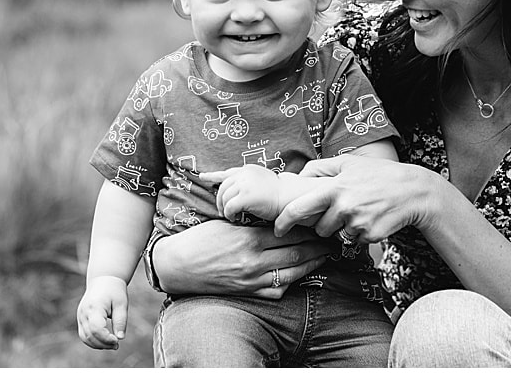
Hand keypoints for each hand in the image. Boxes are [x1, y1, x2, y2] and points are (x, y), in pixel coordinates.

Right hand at [76, 276, 128, 349]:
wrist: (103, 280)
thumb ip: (120, 321)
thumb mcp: (121, 304)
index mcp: (94, 307)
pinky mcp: (80, 319)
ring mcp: (80, 316)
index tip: (117, 341)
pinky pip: (84, 334)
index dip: (106, 338)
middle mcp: (84, 312)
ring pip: (85, 337)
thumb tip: (120, 338)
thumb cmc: (114, 291)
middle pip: (90, 335)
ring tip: (112, 345)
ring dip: (98, 345)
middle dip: (103, 344)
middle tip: (117, 345)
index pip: (96, 328)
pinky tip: (105, 342)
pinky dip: (93, 341)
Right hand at [151, 218, 333, 298]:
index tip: (320, 223)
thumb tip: (280, 217)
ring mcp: (252, 279)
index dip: (309, 229)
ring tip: (325, 256)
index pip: (290, 233)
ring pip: (292, 272)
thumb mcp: (229, 223)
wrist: (177, 265)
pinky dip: (292, 282)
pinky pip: (277, 290)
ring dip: (312, 264)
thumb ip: (254, 223)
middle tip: (332, 240)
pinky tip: (301, 274)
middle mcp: (254, 260)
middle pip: (297, 253)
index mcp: (250, 238)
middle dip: (318, 247)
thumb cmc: (201, 238)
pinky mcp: (248, 293)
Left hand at [201, 166, 282, 221]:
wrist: (290, 198)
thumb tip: (233, 190)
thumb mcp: (260, 182)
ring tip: (231, 216)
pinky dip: (229, 214)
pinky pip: (229, 207)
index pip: (226, 173)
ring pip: (224, 198)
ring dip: (225, 209)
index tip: (202, 176)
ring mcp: (245, 184)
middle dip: (220, 201)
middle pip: (222, 188)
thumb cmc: (278, 194)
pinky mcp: (245, 196)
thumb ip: (247, 182)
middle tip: (222, 212)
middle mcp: (244, 174)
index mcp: (247, 169)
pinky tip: (235, 218)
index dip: (213, 176)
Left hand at [273, 154, 438, 240]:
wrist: (413, 191)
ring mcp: (357, 223)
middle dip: (324, 224)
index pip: (299, 209)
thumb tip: (296, 175)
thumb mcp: (349, 163)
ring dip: (343, 229)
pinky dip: (361, 233)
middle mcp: (344, 207)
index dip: (284, 222)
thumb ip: (321, 168)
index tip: (278, 228)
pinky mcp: (370, 236)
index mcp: (334, 188)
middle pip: (319, 228)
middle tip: (341, 211)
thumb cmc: (379, 174)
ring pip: (337, 235)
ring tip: (360, 211)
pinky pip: (355, 241)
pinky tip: (372, 218)